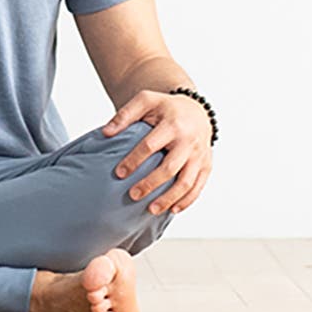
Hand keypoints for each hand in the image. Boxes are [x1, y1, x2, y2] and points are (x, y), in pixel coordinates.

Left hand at [101, 90, 213, 215]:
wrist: (196, 110)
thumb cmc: (166, 108)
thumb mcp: (146, 101)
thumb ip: (125, 115)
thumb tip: (105, 133)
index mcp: (172, 124)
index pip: (150, 145)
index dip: (134, 160)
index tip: (119, 173)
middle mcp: (189, 140)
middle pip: (170, 167)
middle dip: (151, 184)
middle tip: (133, 195)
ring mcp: (200, 155)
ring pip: (186, 181)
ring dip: (169, 198)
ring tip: (152, 210)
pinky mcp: (206, 165)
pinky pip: (198, 186)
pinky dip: (187, 201)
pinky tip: (173, 210)